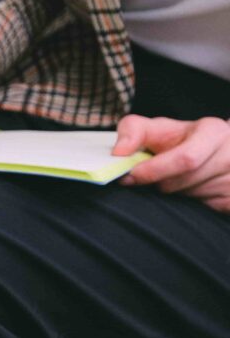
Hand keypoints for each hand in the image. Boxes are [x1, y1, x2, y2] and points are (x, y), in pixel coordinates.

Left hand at [113, 115, 229, 211]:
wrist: (219, 149)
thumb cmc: (182, 139)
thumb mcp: (158, 127)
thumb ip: (132, 131)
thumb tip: (118, 152)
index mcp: (213, 132)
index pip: (185, 159)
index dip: (154, 170)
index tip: (131, 175)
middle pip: (183, 182)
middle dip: (159, 182)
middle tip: (153, 176)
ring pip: (191, 198)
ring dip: (173, 193)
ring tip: (176, 178)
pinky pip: (203, 210)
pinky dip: (189, 203)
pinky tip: (191, 189)